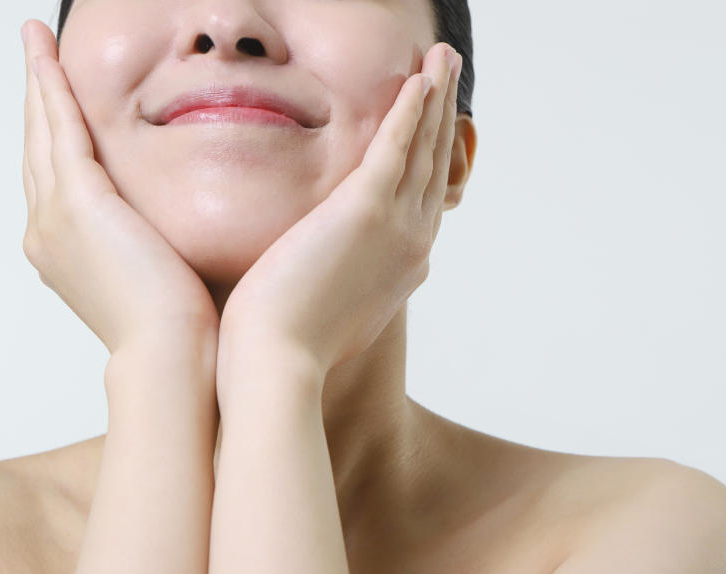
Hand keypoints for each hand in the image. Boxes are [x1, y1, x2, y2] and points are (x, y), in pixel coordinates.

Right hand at [20, 19, 219, 353]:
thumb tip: (192, 239)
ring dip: (40, 83)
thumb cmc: (182, 334)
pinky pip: (62, 131)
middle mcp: (49, 232)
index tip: (61, 102)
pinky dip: (54, 91)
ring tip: (34, 41)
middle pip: (40, 149)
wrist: (173, 359)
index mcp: (68, 252)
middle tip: (35, 56)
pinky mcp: (79, 204)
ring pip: (45, 133)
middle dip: (38, 101)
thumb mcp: (164, 282)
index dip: (56, 135)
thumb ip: (162, 250)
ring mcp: (57, 218)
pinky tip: (50, 58)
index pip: (59, 178)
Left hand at [217, 43, 461, 376]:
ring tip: (444, 58)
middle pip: (432, 166)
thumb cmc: (291, 345)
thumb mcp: (333, 312)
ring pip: (421, 149)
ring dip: (434, 98)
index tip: (433, 127)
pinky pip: (396, 146)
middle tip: (449, 74)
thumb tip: (335, 278)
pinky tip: (420, 77)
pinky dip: (411, 109)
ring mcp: (395, 228)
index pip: (424, 200)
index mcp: (402, 267)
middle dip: (441, 116)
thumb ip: (347, 286)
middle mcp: (411, 245)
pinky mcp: (365, 210)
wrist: (276, 363)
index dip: (432, 157)